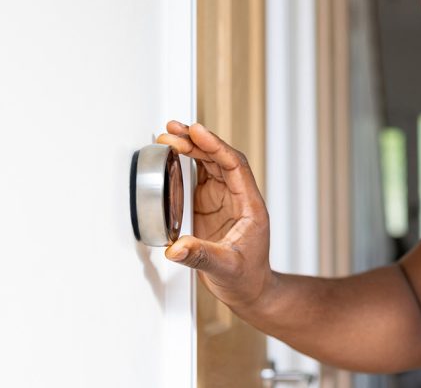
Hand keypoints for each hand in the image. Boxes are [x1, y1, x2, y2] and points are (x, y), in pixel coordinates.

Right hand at [156, 121, 273, 308]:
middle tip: (174, 130)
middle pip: (220, 159)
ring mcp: (224, 201)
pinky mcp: (210, 207)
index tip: (197, 132)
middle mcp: (238, 198)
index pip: (235, 165)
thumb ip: (200, 256)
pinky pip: (200, 178)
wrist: (250, 290)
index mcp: (249, 206)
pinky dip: (186, 164)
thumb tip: (176, 248)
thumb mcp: (225, 268)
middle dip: (198, 142)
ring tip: (170, 135)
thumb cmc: (247, 279)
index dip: (216, 146)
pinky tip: (173, 154)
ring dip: (191, 148)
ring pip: (210, 165)